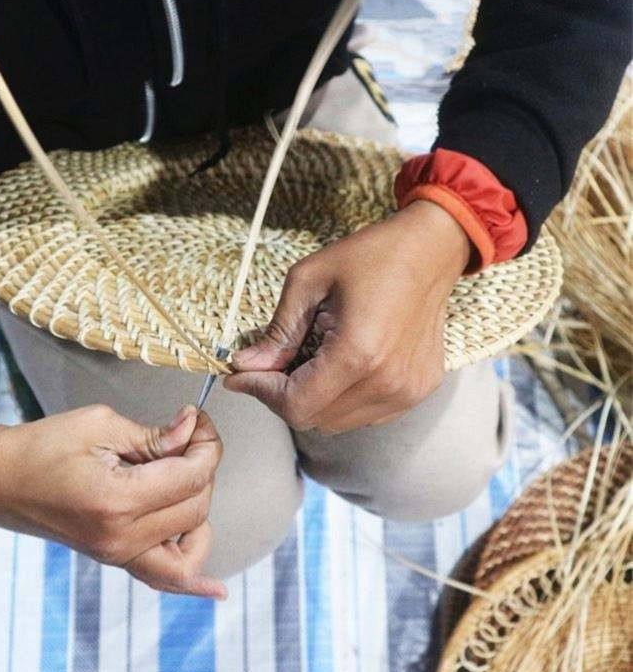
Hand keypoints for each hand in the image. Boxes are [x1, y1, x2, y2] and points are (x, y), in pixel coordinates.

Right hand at [0, 404, 226, 598]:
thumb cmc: (41, 447)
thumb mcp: (100, 425)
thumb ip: (153, 435)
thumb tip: (192, 429)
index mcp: (117, 500)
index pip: (191, 477)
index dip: (207, 444)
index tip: (199, 421)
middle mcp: (121, 538)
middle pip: (197, 507)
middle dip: (204, 466)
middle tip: (191, 436)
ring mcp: (118, 555)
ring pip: (192, 545)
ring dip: (200, 506)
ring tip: (183, 475)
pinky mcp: (115, 559)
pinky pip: (164, 580)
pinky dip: (192, 579)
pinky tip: (215, 589)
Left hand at [224, 200, 470, 432]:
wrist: (431, 249)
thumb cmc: (371, 255)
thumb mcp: (309, 281)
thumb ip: (277, 331)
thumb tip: (245, 365)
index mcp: (358, 354)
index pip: (296, 405)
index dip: (262, 392)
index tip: (240, 376)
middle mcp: (387, 382)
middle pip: (313, 419)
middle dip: (281, 394)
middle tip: (270, 363)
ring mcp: (407, 391)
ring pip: (337, 422)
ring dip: (312, 398)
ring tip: (309, 359)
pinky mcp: (419, 390)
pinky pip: (365, 414)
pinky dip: (341, 399)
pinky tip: (340, 365)